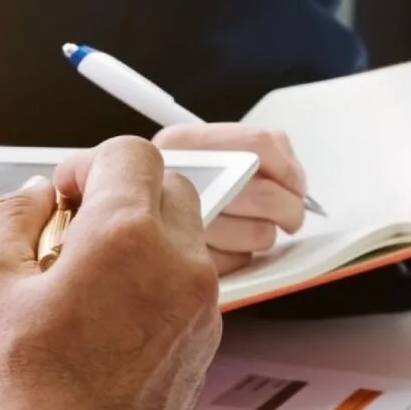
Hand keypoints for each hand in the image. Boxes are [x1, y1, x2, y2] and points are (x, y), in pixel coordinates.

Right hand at [0, 137, 221, 409]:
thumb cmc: (16, 394)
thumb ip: (8, 219)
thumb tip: (33, 200)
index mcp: (129, 237)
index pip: (130, 153)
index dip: (85, 164)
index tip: (60, 194)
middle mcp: (181, 269)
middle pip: (169, 191)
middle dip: (119, 199)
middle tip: (66, 236)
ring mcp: (200, 317)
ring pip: (181, 247)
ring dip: (137, 248)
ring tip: (76, 291)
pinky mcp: (200, 357)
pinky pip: (183, 298)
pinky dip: (150, 295)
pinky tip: (96, 330)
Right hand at [152, 123, 307, 274]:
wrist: (115, 228)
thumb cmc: (168, 187)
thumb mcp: (196, 151)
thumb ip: (246, 149)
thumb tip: (290, 174)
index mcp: (179, 143)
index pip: (258, 145)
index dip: (288, 169)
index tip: (295, 184)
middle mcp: (175, 181)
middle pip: (264, 195)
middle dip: (289, 208)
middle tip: (290, 214)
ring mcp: (177, 228)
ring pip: (259, 234)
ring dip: (264, 235)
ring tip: (254, 230)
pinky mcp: (184, 266)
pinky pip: (237, 263)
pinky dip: (240, 257)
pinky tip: (227, 248)